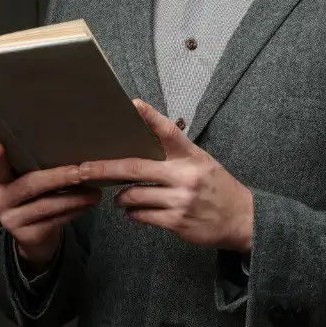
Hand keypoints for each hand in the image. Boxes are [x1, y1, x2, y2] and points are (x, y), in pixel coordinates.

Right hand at [0, 142, 101, 274]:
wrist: (32, 236)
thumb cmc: (34, 198)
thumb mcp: (28, 183)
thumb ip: (34, 170)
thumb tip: (70, 152)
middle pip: (30, 185)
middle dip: (58, 178)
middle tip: (81, 172)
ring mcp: (12, 221)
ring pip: (46, 206)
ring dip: (74, 198)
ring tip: (95, 192)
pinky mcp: (27, 236)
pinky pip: (54, 221)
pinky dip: (74, 211)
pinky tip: (88, 205)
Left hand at [79, 99, 253, 252]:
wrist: (242, 219)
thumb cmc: (217, 187)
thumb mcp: (202, 162)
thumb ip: (175, 153)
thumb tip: (140, 145)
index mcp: (192, 156)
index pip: (169, 132)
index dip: (150, 117)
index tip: (133, 104)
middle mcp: (185, 176)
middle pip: (136, 168)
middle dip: (104, 168)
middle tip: (82, 169)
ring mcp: (181, 200)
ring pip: (134, 195)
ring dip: (122, 196)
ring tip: (121, 196)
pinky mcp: (177, 222)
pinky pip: (142, 215)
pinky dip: (133, 212)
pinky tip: (135, 210)